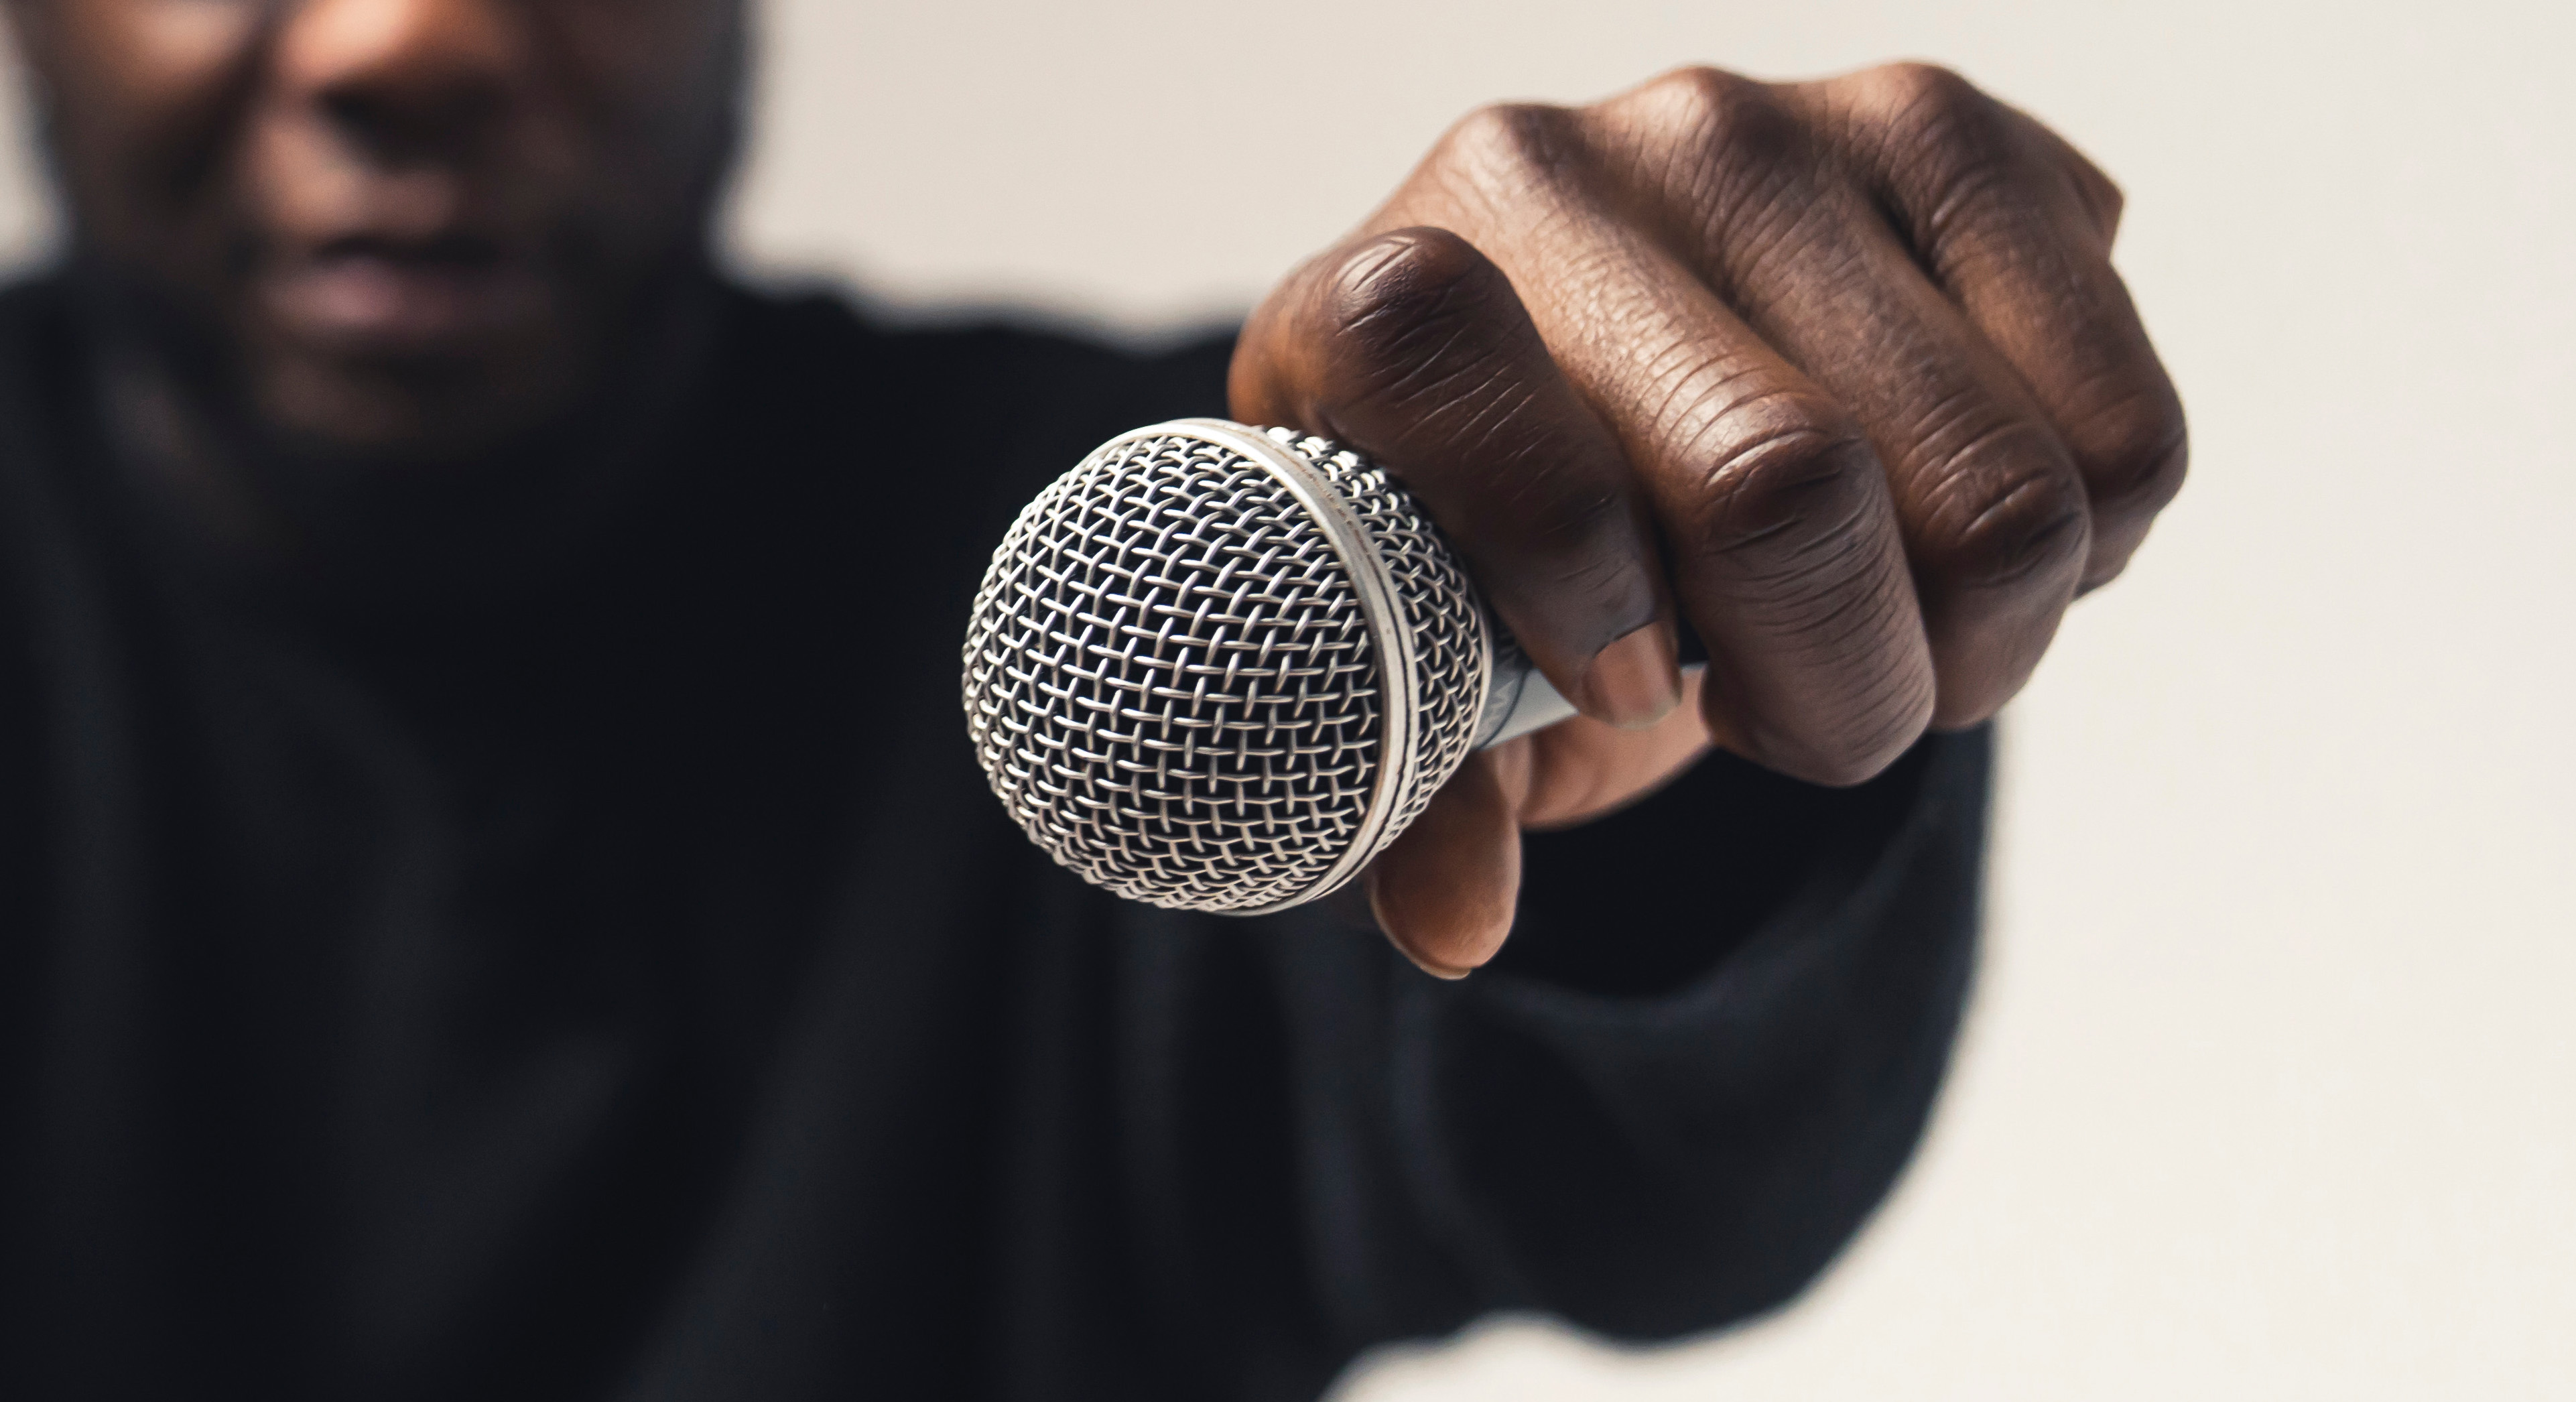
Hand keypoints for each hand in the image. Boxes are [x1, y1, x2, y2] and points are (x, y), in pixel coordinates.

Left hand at [1229, 63, 2185, 976]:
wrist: (1593, 387)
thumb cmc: (1491, 554)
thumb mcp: (1419, 677)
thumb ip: (1409, 792)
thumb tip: (1454, 922)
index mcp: (1378, 308)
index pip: (1477, 403)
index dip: (1576, 585)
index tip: (1624, 676)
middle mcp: (1570, 174)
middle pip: (1793, 494)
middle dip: (1833, 689)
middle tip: (1789, 708)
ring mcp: (1775, 135)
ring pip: (2004, 492)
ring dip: (1971, 646)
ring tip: (1876, 629)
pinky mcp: (1952, 141)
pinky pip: (2132, 439)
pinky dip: (2080, 562)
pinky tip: (1955, 535)